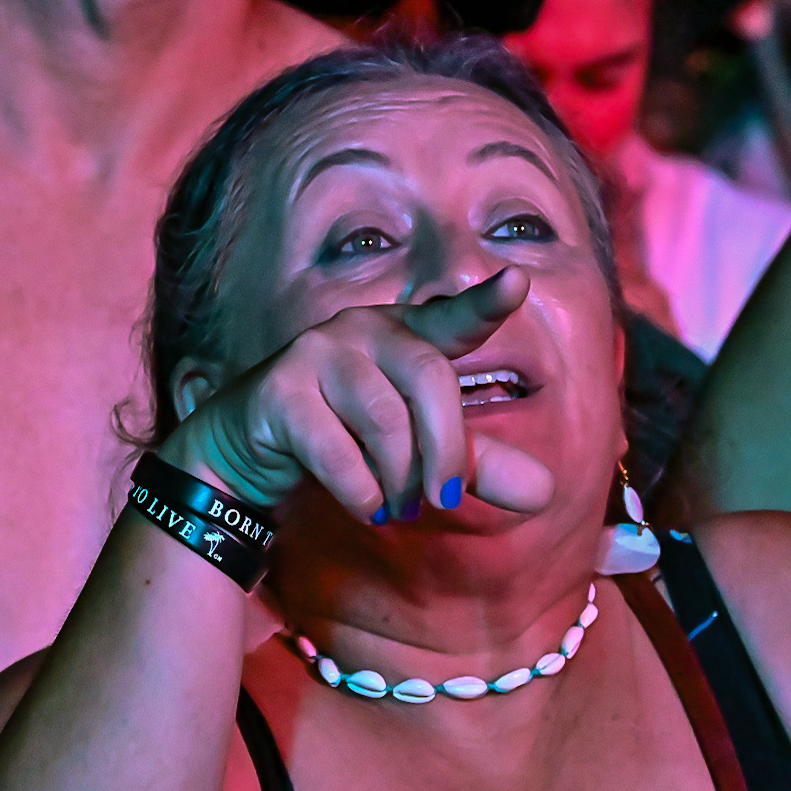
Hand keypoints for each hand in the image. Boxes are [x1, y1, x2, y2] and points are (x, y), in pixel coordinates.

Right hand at [161, 268, 554, 518]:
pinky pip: (336, 449)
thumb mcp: (419, 457)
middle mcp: (364, 330)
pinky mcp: (281, 390)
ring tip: (394, 508)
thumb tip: (543, 494)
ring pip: (385, 420)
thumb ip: (477, 468)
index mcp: (407, 336)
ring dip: (398, 480)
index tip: (517, 282)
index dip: (485, 303)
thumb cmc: (347, 444)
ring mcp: (318, 352)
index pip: (453, 318)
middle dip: (446, 452)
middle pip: (431, 380)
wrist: (247, 455)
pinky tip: (363, 505)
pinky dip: (360, 490)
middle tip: (441, 503)